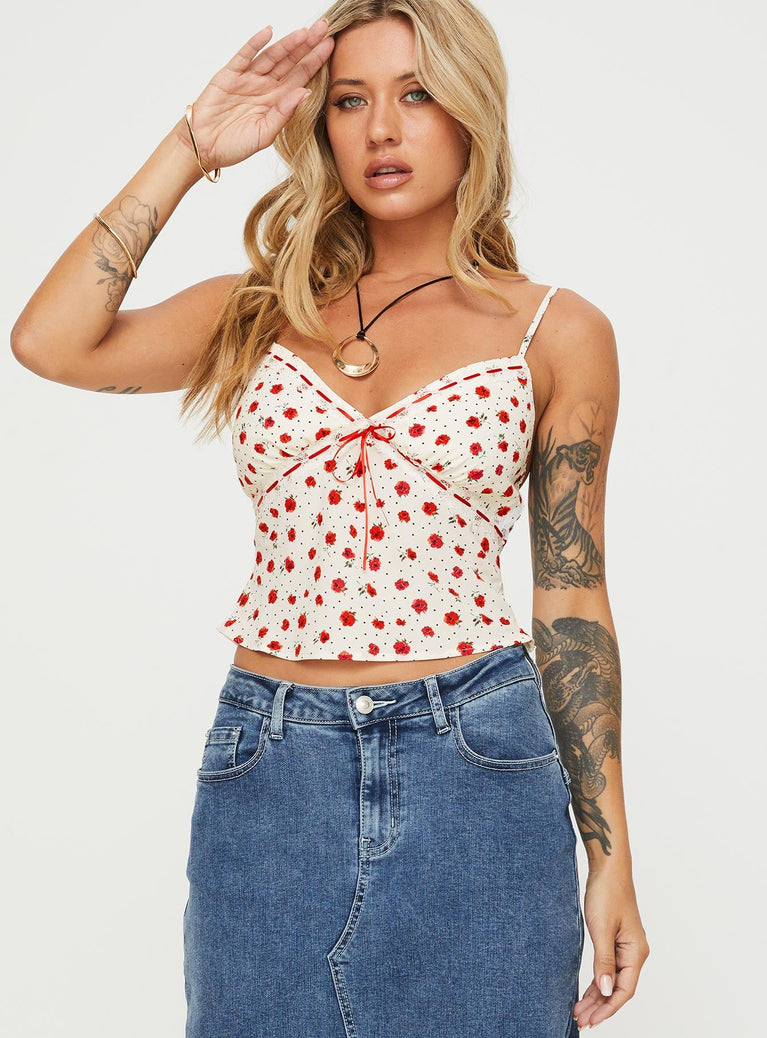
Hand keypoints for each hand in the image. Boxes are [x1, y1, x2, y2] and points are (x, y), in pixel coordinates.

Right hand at [176, 19, 334, 170]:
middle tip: (324, 28)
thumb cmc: (234, 145)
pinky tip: (268, 33)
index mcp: (277, 101)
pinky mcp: (229, 75)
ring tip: (304, 31)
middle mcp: (265, 86)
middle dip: (307, 45)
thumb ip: (285, 114)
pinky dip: (255, 44)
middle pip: (290, 61)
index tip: (331, 46)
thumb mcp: (265, 134)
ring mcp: (248, 79)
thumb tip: (306, 93)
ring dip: (287, 43)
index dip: (315, 61)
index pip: (301, 77)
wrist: (205, 148)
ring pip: (271, 56)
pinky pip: (244, 56)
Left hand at [573, 867, 649, 1028]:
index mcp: (635, 952)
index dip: (607, 1008)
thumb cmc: (607, 893)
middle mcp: (634, 952)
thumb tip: (605, 990)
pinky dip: (597, 981)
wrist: (608, 868)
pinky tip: (587, 992)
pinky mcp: (615, 940)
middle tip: (581, 1020)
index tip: (592, 1021)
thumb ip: (603, 961)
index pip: (624, 990)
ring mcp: (625, 947)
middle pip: (617, 988)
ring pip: (611, 980)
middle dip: (599, 1006)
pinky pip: (607, 968)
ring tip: (580, 1011)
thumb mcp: (601, 929)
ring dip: (596, 996)